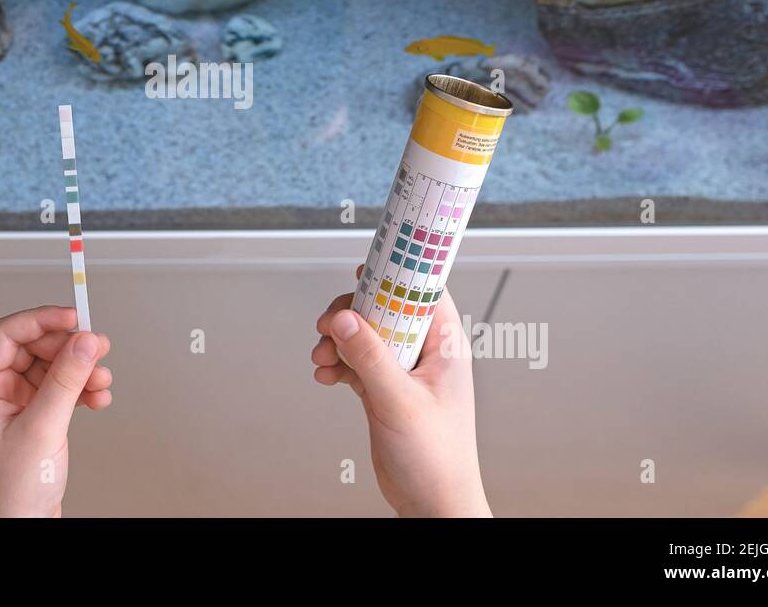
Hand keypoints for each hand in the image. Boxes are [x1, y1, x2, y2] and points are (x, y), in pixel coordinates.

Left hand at [0, 306, 111, 516]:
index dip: (41, 320)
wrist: (15, 535)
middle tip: (96, 348)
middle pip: (32, 349)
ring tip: (101, 379)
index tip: (73, 316)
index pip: (6, 334)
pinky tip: (97, 397)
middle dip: (67, 349)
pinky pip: (58, 391)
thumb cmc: (6, 497)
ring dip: (79, 371)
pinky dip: (80, 390)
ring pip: (49, 369)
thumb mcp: (40, 430)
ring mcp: (11, 409)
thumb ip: (65, 381)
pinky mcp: (31, 422)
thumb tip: (82, 342)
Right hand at [311, 266, 490, 516]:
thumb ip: (371, 356)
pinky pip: (357, 362)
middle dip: (352, 314)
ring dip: (339, 341)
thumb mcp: (400, 401)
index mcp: (444, 345)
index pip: (423, 291)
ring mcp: (404, 371)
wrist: (432, 503)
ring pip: (366, 335)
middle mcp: (424, 353)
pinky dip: (338, 364)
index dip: (396, 272)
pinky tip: (326, 375)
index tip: (367, 265)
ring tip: (323, 356)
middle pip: (385, 309)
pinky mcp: (385, 390)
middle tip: (330, 323)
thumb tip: (346, 318)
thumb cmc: (438, 458)